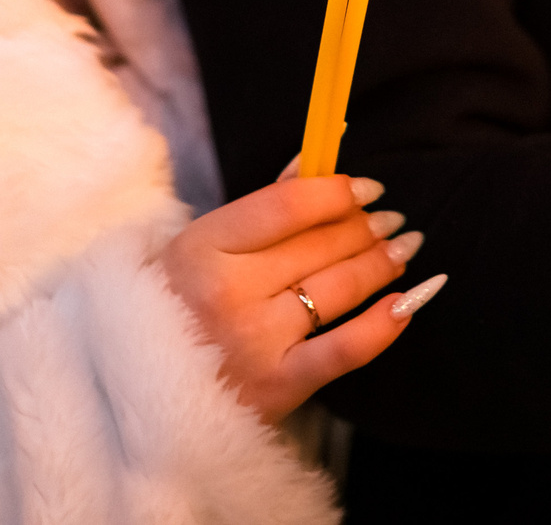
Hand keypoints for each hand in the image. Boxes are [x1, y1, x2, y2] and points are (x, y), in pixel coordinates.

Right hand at [159, 168, 442, 422]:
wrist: (142, 394)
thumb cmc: (174, 308)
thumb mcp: (200, 249)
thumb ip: (262, 204)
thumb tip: (320, 156)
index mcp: (201, 248)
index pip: (289, 204)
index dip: (337, 191)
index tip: (365, 188)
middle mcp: (226, 293)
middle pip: (320, 244)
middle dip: (366, 226)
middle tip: (390, 219)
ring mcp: (252, 342)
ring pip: (339, 289)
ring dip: (381, 263)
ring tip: (401, 248)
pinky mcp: (275, 387)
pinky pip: (345, 350)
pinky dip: (384, 323)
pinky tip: (408, 301)